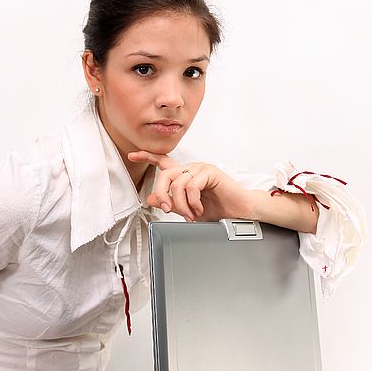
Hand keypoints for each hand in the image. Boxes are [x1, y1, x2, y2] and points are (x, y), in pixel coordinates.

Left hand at [127, 151, 254, 221]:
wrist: (238, 214)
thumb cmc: (218, 211)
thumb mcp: (188, 210)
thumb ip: (170, 203)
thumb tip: (151, 199)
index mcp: (185, 175)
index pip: (163, 162)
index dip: (147, 157)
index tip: (133, 155)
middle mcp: (191, 169)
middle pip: (165, 175)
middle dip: (162, 194)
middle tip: (166, 209)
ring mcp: (200, 168)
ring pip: (177, 183)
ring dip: (181, 204)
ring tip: (191, 214)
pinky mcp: (210, 171)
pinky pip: (191, 186)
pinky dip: (192, 202)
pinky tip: (200, 209)